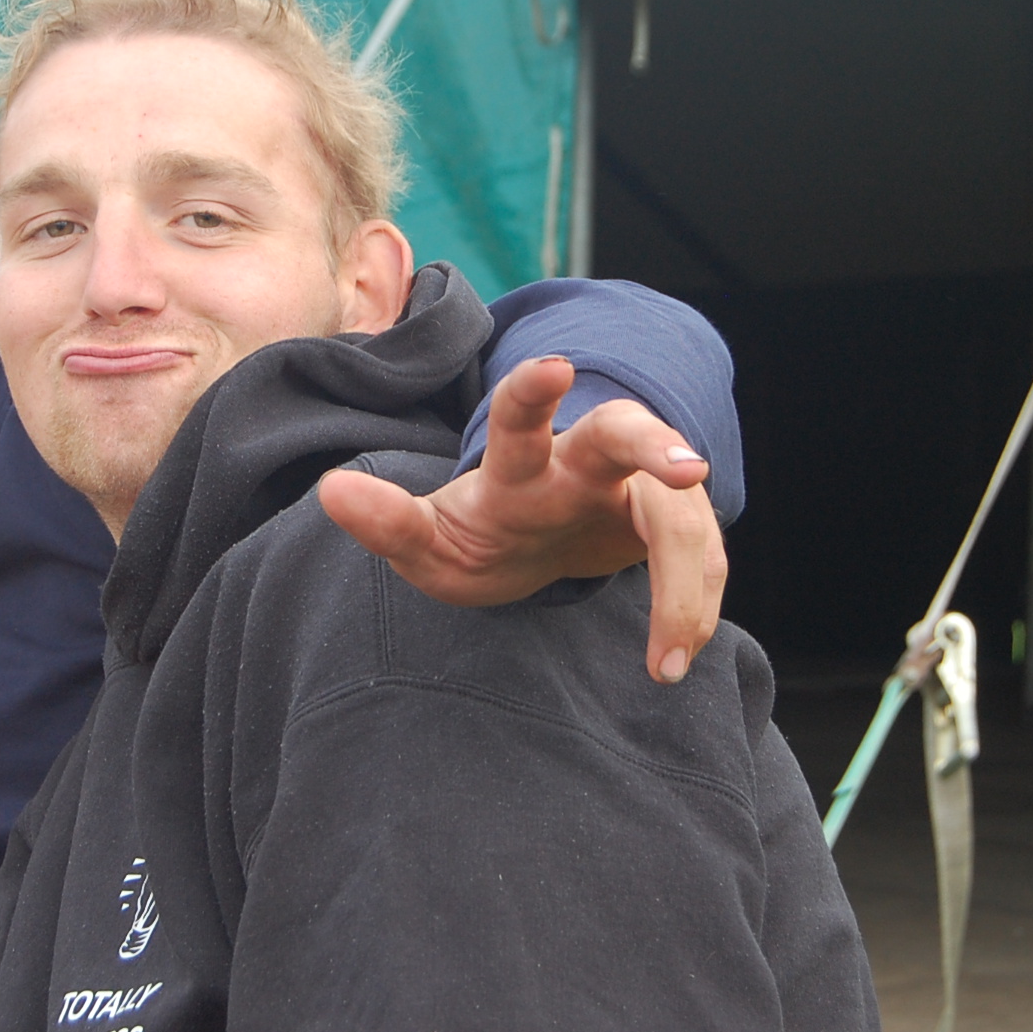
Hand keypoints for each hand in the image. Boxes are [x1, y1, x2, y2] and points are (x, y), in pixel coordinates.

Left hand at [318, 356, 726, 682]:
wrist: (535, 553)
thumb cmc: (480, 540)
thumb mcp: (427, 543)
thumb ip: (386, 522)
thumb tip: (330, 490)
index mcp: (518, 464)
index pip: (518, 415)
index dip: (532, 391)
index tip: (552, 367)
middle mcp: (583, 464)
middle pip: (626, 435)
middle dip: (657, 447)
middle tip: (686, 472)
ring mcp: (635, 491)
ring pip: (681, 515)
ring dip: (684, 585)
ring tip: (666, 664)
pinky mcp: (672, 525)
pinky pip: (702, 561)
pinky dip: (694, 612)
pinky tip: (671, 662)